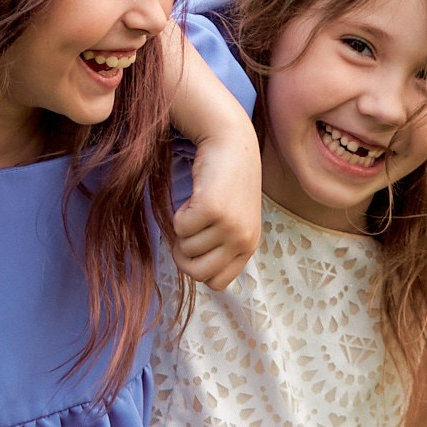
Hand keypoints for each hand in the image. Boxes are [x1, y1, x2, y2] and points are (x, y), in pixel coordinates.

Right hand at [174, 121, 261, 290]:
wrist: (231, 144)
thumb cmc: (227, 182)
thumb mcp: (234, 220)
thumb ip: (221, 246)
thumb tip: (194, 272)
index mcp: (249, 246)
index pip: (217, 283)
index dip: (198, 268)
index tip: (195, 248)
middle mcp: (242, 239)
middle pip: (198, 274)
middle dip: (183, 256)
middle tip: (186, 233)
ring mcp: (229, 225)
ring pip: (186, 249)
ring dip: (182, 229)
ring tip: (197, 206)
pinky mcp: (212, 209)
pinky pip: (179, 227)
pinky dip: (178, 214)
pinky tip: (194, 197)